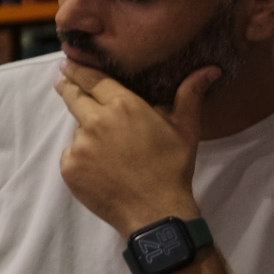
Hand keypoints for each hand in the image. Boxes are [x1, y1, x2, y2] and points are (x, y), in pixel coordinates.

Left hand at [54, 61, 210, 236]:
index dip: (79, 69)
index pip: (93, 79)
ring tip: (106, 147)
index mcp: (123, 105)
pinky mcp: (69, 167)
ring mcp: (79, 145)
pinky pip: (72, 154)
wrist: (155, 211)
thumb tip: (210, 69)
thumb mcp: (186, 128)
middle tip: (64, 80)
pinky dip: (82, 156)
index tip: (69, 62)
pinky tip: (101, 167)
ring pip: (77, 129)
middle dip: (68, 86)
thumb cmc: (172, 168)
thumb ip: (190, 94)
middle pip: (73, 96)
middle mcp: (96, 121)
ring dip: (85, 131)